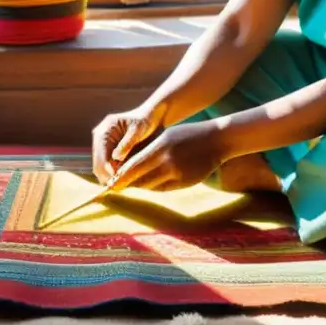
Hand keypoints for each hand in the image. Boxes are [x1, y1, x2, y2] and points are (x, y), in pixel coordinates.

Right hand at [91, 104, 163, 184]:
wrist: (149, 117)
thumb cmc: (145, 120)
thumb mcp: (138, 129)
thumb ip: (127, 142)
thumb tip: (116, 157)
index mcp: (104, 130)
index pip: (100, 153)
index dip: (106, 167)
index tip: (115, 178)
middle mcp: (99, 137)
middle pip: (97, 161)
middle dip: (106, 174)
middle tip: (117, 186)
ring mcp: (102, 144)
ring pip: (100, 165)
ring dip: (108, 175)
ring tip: (120, 185)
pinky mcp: (107, 150)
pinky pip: (106, 165)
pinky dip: (112, 173)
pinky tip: (121, 179)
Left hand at [107, 121, 223, 192]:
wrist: (216, 140)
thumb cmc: (188, 135)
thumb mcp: (166, 136)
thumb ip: (148, 151)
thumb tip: (129, 167)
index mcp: (160, 147)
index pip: (133, 167)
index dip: (120, 177)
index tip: (109, 184)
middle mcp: (167, 162)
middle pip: (140, 179)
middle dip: (127, 184)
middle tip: (115, 187)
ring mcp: (177, 174)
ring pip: (150, 186)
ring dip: (140, 186)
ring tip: (132, 184)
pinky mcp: (184, 183)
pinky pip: (163, 189)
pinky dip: (154, 187)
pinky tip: (150, 183)